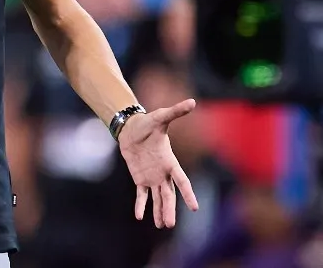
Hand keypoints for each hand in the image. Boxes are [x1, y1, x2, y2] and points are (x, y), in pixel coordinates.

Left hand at [118, 99, 200, 228]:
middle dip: (169, 210)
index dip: (188, 194)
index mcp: (171, 161)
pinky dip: (141, 205)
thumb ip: (176, 111)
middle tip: (169, 225)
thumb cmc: (148, 122)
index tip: (195, 208)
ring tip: (163, 225)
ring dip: (160, 211)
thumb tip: (192, 101)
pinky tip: (140, 217)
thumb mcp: (161, 117)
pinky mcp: (140, 178)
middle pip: (169, 195)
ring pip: (158, 198)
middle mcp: (163, 173)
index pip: (182, 181)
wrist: (131, 128)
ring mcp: (152, 177)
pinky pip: (141, 195)